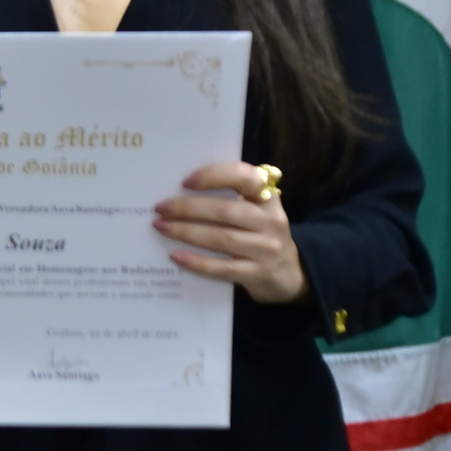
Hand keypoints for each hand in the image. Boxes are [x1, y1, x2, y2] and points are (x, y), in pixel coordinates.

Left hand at [153, 162, 307, 304]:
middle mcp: (271, 221)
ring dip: (186, 232)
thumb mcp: (257, 209)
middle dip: (188, 208)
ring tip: (161, 227)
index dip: (214, 176)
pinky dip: (197, 262)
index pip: (245, 177)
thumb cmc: (260, 233)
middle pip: (225, 211)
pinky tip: (176, 256)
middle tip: (160, 208)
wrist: (290, 273)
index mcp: (268, 197)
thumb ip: (230, 196)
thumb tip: (179, 190)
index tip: (185, 181)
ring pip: (221, 238)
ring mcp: (267, 249)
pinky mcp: (258, 274)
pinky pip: (222, 268)